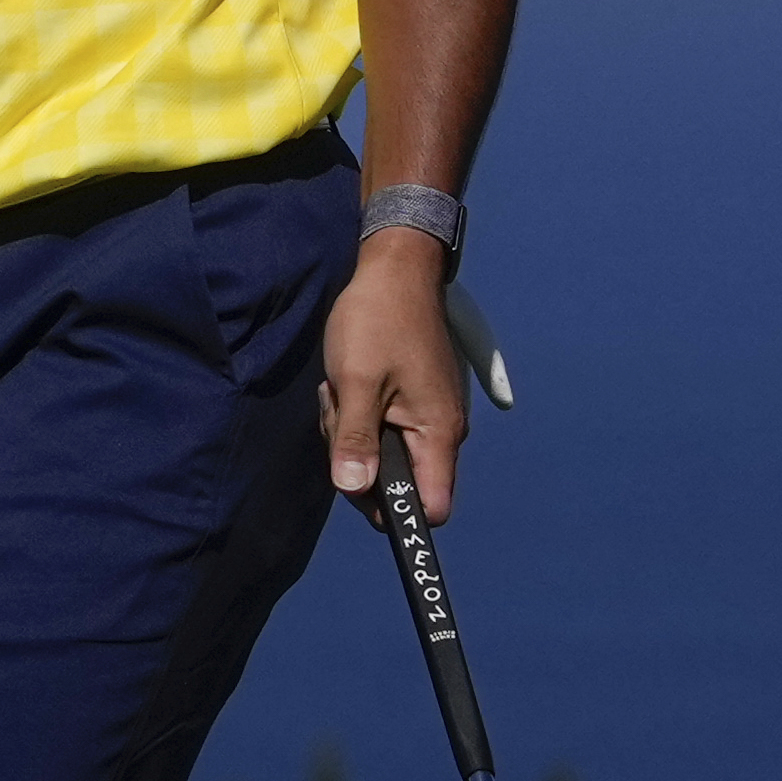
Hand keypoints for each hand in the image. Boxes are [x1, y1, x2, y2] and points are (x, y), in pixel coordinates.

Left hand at [319, 226, 469, 525]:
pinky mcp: (413, 397)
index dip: (397, 512)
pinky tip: (346, 382)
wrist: (393, 267)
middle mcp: (442, 429)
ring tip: (341, 387)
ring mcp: (428, 412)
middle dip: (358, 459)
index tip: (357, 487)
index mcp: (439, 432)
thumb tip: (353, 489)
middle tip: (338, 413)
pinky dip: (358, 412)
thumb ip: (354, 440)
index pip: (432, 506)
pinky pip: (382, 425)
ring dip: (352, 430)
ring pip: (383, 451)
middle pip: (398, 481)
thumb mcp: (356, 383)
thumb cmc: (378, 320)